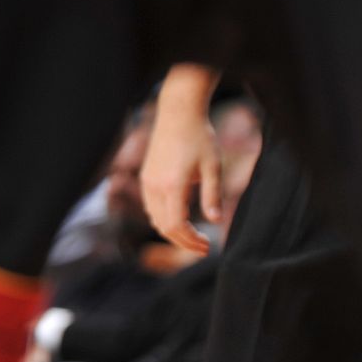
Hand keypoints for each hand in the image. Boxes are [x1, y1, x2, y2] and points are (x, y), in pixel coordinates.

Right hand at [140, 99, 221, 255]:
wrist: (178, 114)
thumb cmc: (200, 137)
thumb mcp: (213, 167)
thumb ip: (213, 195)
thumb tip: (216, 222)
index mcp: (172, 186)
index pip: (176, 226)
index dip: (191, 241)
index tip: (207, 246)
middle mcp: (155, 186)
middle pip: (164, 227)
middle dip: (183, 241)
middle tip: (203, 248)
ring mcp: (147, 181)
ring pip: (155, 218)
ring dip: (173, 232)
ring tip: (194, 237)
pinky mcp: (146, 176)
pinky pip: (151, 206)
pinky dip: (164, 218)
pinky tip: (180, 219)